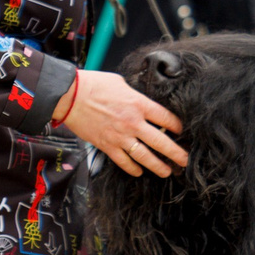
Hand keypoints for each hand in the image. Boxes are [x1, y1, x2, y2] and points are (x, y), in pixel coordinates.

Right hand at [53, 68, 186, 176]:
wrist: (68, 96)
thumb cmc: (92, 85)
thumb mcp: (121, 83)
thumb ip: (134, 95)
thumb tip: (140, 101)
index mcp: (139, 104)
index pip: (167, 119)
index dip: (179, 127)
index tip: (183, 132)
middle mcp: (133, 123)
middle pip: (161, 142)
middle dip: (176, 153)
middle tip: (185, 161)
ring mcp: (120, 136)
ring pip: (145, 156)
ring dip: (158, 166)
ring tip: (167, 171)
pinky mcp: (106, 145)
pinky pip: (123, 161)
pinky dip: (132, 168)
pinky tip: (139, 171)